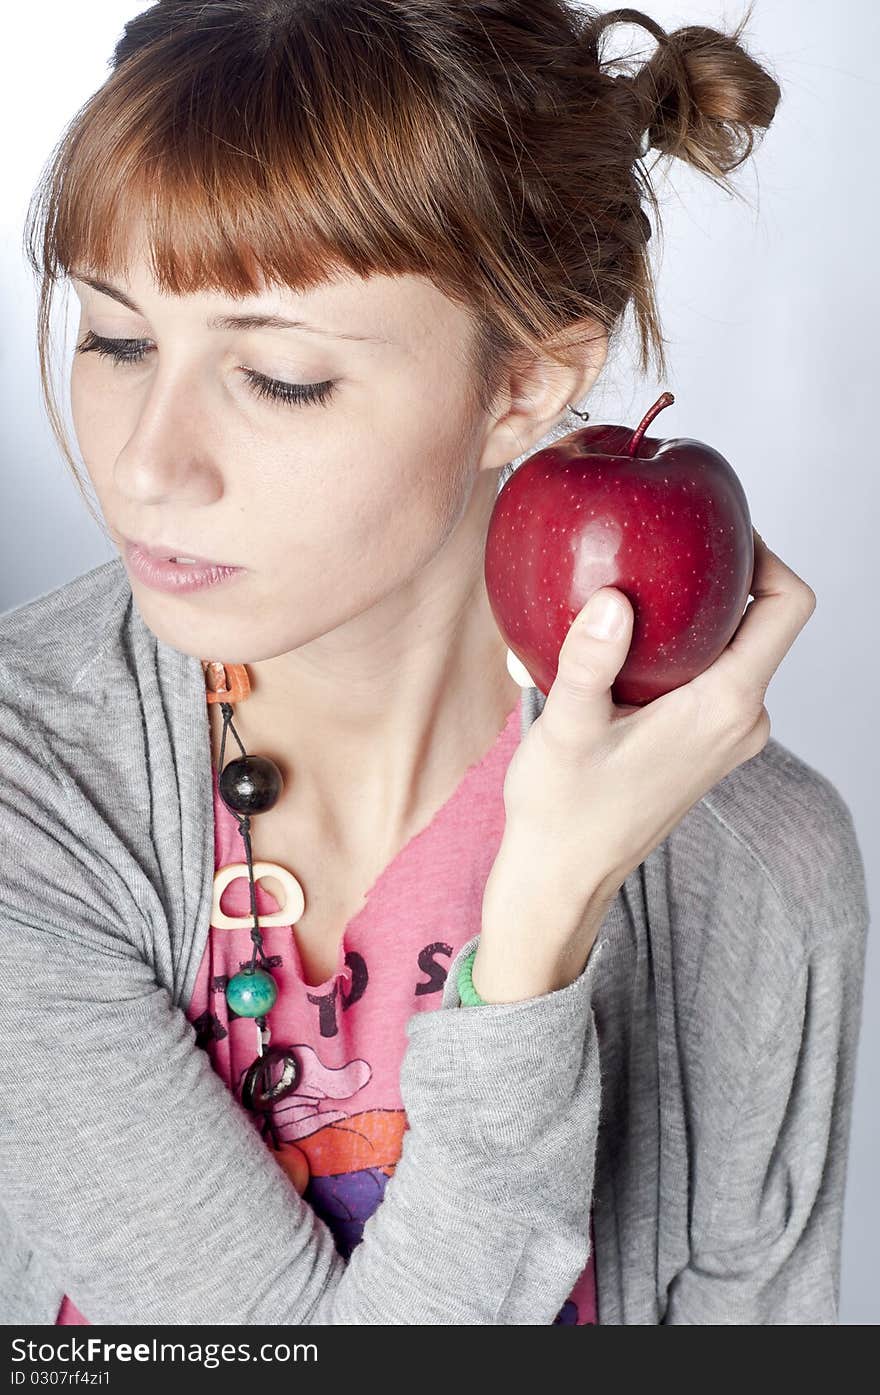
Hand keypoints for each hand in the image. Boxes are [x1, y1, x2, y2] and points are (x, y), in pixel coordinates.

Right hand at [474, 530, 816, 1001]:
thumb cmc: (562, 812)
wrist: (563, 876)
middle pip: (765, 620)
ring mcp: (728, 736)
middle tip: (663, 544)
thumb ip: (591, 663)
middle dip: (724, 574)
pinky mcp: (707, 745)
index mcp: (723, 708)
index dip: (766, 552)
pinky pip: (715, 675)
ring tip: (640, 585)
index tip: (714, 529)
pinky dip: (686, 646)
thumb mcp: (568, 730)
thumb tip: (615, 601)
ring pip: (738, 647)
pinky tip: (629, 639)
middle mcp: (742, 720)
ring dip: (700, 612)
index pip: (787, 606)